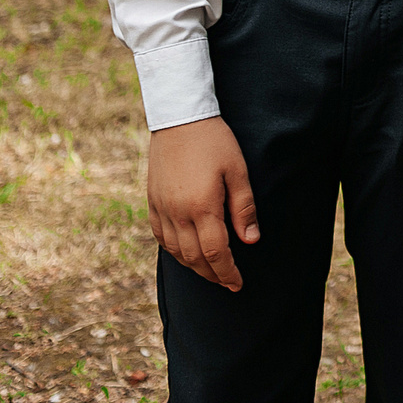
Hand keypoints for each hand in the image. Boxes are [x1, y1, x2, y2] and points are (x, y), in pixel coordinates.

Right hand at [147, 117, 258, 290]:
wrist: (179, 117)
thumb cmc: (214, 141)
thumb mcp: (238, 170)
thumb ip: (244, 208)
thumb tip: (251, 241)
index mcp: (202, 207)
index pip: (216, 253)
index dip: (227, 272)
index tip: (238, 284)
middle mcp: (177, 213)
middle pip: (194, 258)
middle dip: (212, 275)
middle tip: (228, 283)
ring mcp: (161, 208)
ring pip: (175, 251)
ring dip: (193, 266)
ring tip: (210, 271)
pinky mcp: (152, 201)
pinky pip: (159, 236)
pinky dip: (173, 251)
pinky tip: (184, 252)